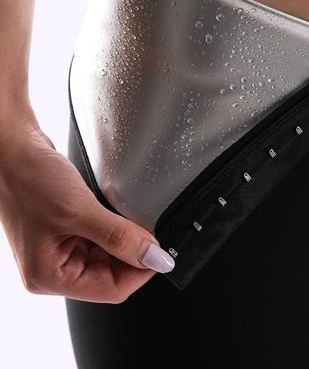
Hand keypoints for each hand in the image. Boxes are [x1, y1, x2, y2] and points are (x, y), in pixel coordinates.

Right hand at [0, 112, 174, 302]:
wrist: (13, 150)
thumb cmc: (29, 179)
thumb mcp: (79, 210)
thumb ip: (120, 237)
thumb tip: (154, 258)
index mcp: (49, 276)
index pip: (111, 290)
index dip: (141, 271)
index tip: (162, 252)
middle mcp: (53, 268)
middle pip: (112, 274)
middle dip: (133, 252)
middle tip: (147, 227)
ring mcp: (60, 249)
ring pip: (109, 255)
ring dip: (125, 239)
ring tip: (126, 216)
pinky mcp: (67, 231)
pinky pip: (101, 238)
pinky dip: (115, 228)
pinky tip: (115, 212)